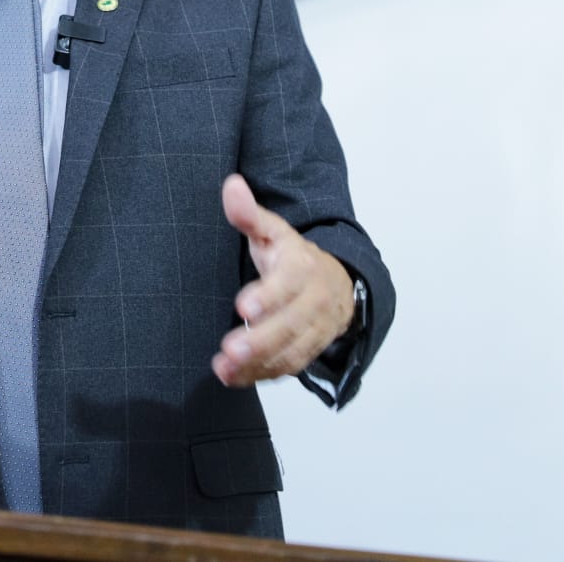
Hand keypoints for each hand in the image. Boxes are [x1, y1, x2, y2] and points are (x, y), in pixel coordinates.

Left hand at [213, 174, 353, 387]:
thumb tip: (231, 186)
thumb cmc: (294, 257)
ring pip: (290, 352)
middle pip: (290, 324)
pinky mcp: (307, 351)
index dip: (268, 296)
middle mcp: (313, 301)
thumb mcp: (274, 231)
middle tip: (231, 350)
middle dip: (261, 340)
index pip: (289, 283)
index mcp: (302, 267)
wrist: (337, 284)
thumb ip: (250, 214)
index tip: (243, 306)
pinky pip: (288, 368)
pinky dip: (261, 375)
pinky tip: (233, 377)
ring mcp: (313, 330)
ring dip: (258, 364)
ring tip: (226, 368)